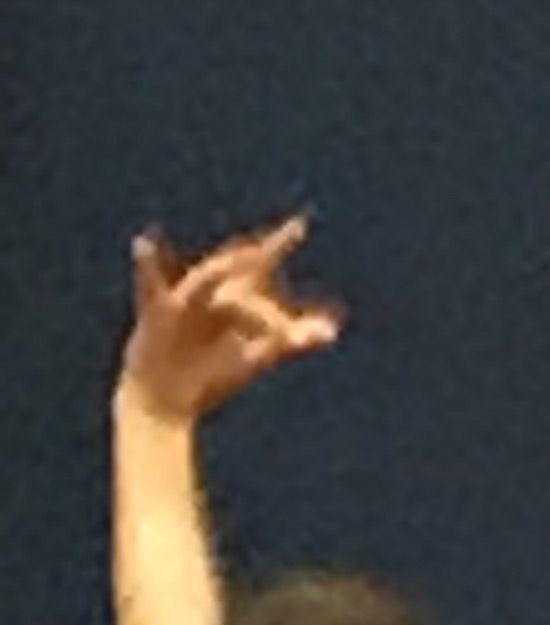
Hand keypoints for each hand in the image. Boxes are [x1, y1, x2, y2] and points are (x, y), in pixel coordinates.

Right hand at [120, 222, 340, 426]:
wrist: (165, 399)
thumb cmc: (211, 377)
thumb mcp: (254, 359)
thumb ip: (290, 341)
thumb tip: (332, 331)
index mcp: (235, 299)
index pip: (261, 268)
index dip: (278, 244)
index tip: (300, 224)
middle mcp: (209, 294)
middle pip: (237, 275)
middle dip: (254, 270)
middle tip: (270, 262)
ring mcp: (182, 302)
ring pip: (207, 280)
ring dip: (224, 270)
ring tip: (246, 258)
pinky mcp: (155, 314)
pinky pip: (149, 287)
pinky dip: (146, 265)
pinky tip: (143, 245)